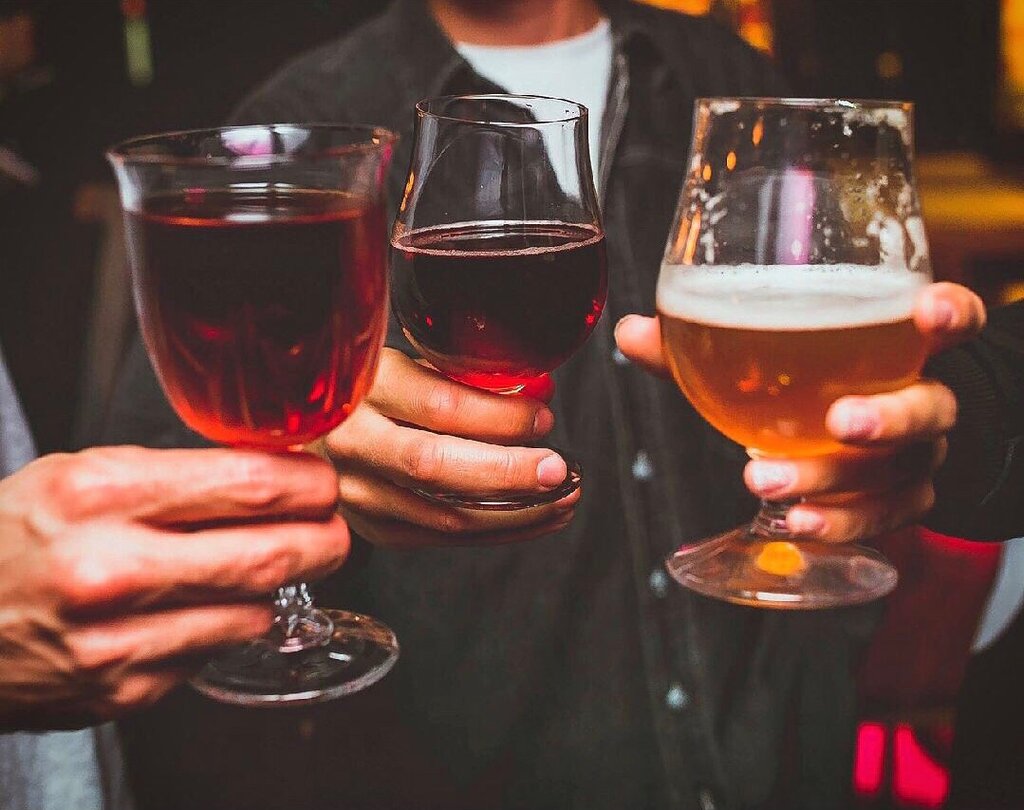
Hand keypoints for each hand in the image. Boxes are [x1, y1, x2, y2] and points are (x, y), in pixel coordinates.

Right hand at [0, 446, 348, 730]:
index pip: (251, 484)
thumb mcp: (84, 475)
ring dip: (281, 586)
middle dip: (326, 539)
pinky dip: (230, 624)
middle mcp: (111, 568)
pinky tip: (209, 606)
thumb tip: (278, 473)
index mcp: (101, 493)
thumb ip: (178, 475)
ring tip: (271, 564)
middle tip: (335, 530)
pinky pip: (215, 651)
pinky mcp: (122, 691)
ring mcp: (117, 640)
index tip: (324, 482)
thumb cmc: (19, 535)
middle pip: (272, 554)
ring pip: (256, 611)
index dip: (310, 483)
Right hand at [324, 349, 579, 548]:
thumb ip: (469, 378)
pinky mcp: (377, 529)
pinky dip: (501, 531)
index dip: (499, 416)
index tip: (542, 417)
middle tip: (560, 470)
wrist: (313, 436)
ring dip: (518, 512)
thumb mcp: (413, 366)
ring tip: (563, 497)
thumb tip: (539, 392)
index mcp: (366, 387)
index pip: (439, 405)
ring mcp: (360, 493)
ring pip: (446, 515)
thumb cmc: (377, 392)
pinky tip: (538, 517)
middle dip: (510, 472)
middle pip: (437, 466)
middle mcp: (354, 443)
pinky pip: (446, 539)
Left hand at [615, 281, 986, 541]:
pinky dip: (839, 521)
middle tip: (841, 421)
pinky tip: (795, 522)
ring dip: (835, 478)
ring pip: (899, 470)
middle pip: (929, 406)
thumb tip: (631, 331)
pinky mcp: (904, 499)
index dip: (951, 314)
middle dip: (890, 415)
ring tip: (767, 481)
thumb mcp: (773, 349)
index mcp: (904, 344)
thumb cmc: (820, 374)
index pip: (953, 320)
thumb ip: (704, 338)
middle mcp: (924, 396)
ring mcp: (920, 454)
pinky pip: (882, 516)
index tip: (930, 312)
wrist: (877, 427)